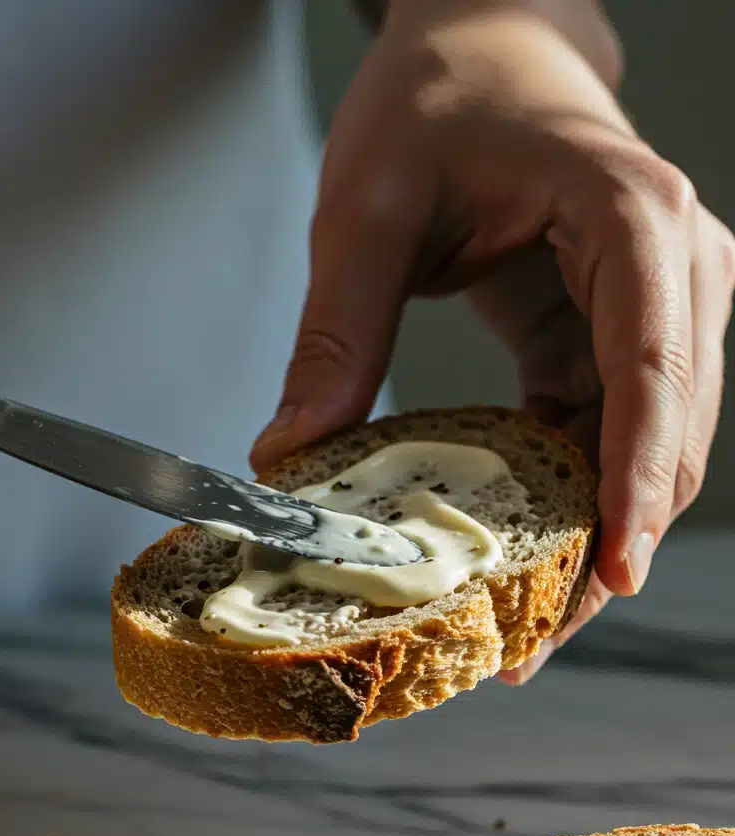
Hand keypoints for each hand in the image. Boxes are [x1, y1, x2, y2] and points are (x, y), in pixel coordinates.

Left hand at [253, 0, 734, 678]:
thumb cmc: (437, 104)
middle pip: (668, 434)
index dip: (636, 479)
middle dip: (609, 545)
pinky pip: (612, 439)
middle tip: (532, 646)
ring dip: (594, 543)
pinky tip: (522, 565)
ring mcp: (663, 307)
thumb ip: (337, 333)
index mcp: (630, 218)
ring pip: (653, 453)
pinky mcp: (623, 338)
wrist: (483, 51)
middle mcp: (676, 268)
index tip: (611, 574)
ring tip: (525, 634)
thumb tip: (289, 457)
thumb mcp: (367, 211)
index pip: (654, 364)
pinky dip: (573, 506)